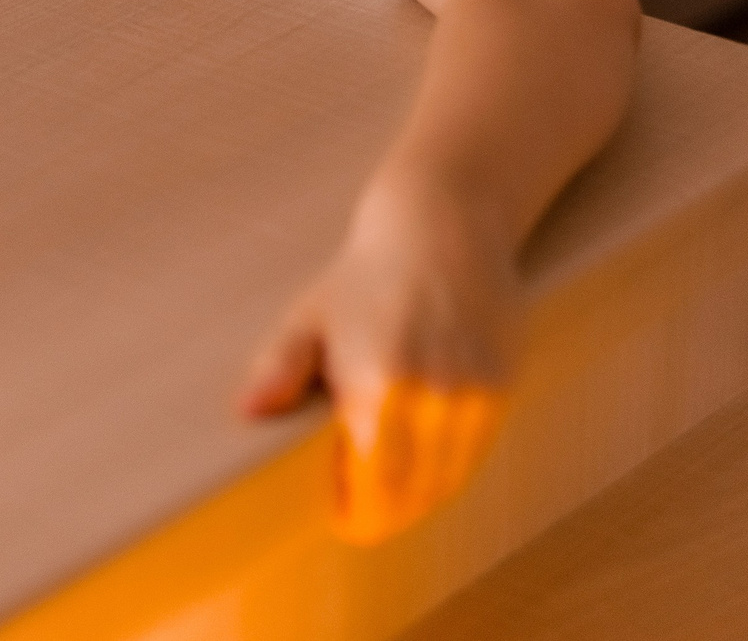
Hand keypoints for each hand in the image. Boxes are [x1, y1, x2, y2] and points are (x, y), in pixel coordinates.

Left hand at [238, 170, 519, 543]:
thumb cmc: (365, 275)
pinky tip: (428, 463)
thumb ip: (280, 367)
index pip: (372, 483)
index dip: (361, 513)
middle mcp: (429, 393)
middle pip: (415, 490)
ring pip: (451, 475)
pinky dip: (454, 466)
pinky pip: (478, 448)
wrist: (443, 224)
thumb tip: (246, 412)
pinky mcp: (501, 382)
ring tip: (395, 497)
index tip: (345, 523)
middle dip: (391, 513)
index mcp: (375, 382)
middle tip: (367, 520)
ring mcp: (471, 390)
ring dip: (423, 496)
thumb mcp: (311, 317)